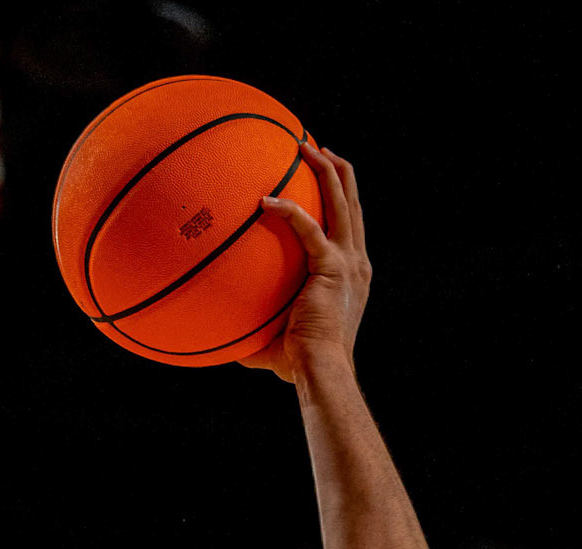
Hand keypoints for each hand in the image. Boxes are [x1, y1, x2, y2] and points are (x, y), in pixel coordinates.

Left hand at [243, 146, 370, 383]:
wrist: (322, 371)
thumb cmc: (301, 365)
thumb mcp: (279, 340)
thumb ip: (257, 332)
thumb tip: (226, 340)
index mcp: (351, 273)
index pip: (349, 225)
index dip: (339, 197)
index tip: (323, 178)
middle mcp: (356, 261)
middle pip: (351, 202)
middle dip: (335, 169)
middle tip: (315, 147)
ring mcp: (348, 261)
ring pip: (342, 200)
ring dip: (323, 169)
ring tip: (303, 144)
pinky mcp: (333, 266)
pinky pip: (309, 228)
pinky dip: (289, 210)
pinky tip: (266, 200)